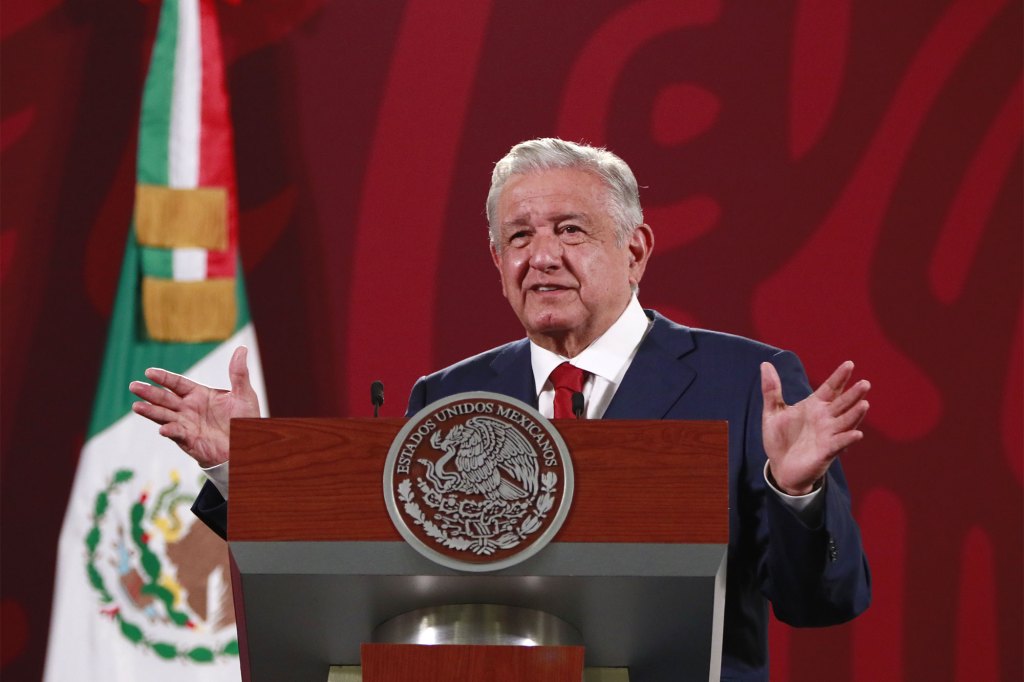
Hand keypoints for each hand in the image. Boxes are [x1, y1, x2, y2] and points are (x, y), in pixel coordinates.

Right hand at [128, 346, 259, 467]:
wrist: (247, 446)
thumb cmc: (244, 420)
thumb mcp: (243, 394)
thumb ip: (239, 373)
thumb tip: (241, 348)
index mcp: (199, 395)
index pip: (177, 383)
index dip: (163, 378)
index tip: (148, 371)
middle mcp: (189, 408)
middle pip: (165, 398)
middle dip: (149, 392)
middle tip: (133, 386)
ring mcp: (187, 424)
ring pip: (165, 415)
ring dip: (151, 411)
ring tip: (137, 406)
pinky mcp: (189, 440)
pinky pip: (177, 434)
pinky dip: (170, 431)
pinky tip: (163, 429)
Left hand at [761, 360, 869, 495]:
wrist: (780, 467)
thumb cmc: (780, 439)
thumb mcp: (772, 413)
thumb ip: (771, 390)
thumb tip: (765, 364)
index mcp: (813, 406)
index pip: (830, 388)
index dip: (839, 377)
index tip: (849, 364)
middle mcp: (825, 418)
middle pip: (842, 403)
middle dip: (854, 394)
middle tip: (865, 383)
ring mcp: (828, 434)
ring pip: (845, 421)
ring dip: (855, 414)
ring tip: (864, 404)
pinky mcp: (827, 451)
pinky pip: (839, 443)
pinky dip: (848, 438)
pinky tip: (857, 434)